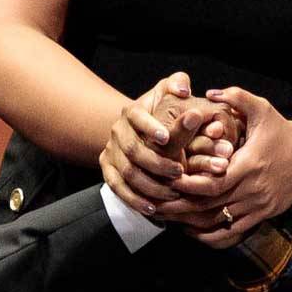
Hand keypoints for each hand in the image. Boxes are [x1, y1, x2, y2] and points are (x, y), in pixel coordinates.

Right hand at [100, 72, 229, 218]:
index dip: (150, 127)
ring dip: (150, 185)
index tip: (167, 138)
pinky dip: (135, 199)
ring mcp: (111, 152)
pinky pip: (118, 188)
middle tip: (180, 172)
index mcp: (132, 112)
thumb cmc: (163, 111)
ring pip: (127, 172)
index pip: (137, 117)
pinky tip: (153, 208)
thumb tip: (183, 89)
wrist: (139, 130)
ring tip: (173, 193)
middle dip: (157, 163)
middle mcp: (117, 132)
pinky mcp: (108, 171)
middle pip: (133, 150)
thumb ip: (178, 83)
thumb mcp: (169, 93)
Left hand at [165, 86, 291, 248]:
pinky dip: (211, 236)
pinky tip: (193, 232)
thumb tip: (210, 93)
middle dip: (181, 208)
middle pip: (210, 207)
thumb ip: (237, 97)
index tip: (167, 182)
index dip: (188, 186)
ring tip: (168, 219)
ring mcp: (259, 206)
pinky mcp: (263, 215)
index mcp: (249, 165)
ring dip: (191, 224)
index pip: (213, 183)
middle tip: (156, 205)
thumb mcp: (262, 109)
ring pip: (219, 223)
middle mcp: (253, 189)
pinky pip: (233, 233)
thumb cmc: (280, 131)